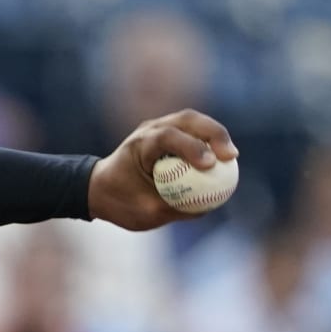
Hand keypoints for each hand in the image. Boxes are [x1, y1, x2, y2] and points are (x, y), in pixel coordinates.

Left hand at [87, 110, 238, 231]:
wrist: (100, 189)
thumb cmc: (120, 202)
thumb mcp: (145, 212)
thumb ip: (176, 208)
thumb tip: (210, 206)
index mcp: (138, 146)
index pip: (167, 137)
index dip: (191, 147)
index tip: (210, 165)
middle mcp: (149, 130)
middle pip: (187, 120)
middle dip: (213, 134)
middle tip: (230, 156)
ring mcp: (159, 128)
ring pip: (193, 121)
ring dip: (215, 134)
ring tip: (231, 155)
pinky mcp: (169, 133)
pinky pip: (194, 131)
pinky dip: (209, 140)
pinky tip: (223, 157)